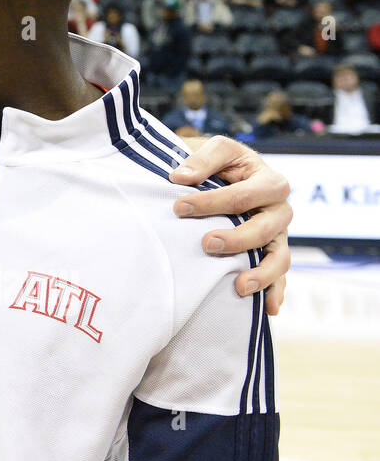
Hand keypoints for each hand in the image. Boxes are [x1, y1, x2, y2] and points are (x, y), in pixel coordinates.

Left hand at [168, 136, 291, 313]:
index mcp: (270, 181)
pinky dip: (276, 292)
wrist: (233, 176)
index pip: (243, 195)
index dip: (211, 202)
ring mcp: (280, 236)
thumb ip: (202, 159)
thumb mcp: (217, 151)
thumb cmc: (224, 164)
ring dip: (262, 274)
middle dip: (238, 238)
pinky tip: (268, 308)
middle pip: (266, 228)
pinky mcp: (274, 254)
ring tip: (239, 286)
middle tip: (207, 244)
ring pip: (280, 257)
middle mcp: (280, 210)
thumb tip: (180, 178)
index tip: (179, 208)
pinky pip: (281, 277)